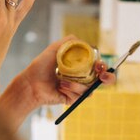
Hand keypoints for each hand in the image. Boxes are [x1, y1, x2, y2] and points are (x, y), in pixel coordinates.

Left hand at [0, 35, 115, 129]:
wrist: (31, 82)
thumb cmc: (41, 65)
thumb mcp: (54, 49)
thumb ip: (68, 42)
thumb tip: (81, 40)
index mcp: (79, 66)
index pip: (98, 66)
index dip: (103, 66)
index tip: (100, 65)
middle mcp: (81, 78)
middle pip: (103, 80)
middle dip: (108, 78)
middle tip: (102, 76)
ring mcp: (77, 89)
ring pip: (90, 88)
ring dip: (77, 85)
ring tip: (61, 81)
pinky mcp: (73, 99)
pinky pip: (80, 96)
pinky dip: (71, 91)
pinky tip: (60, 88)